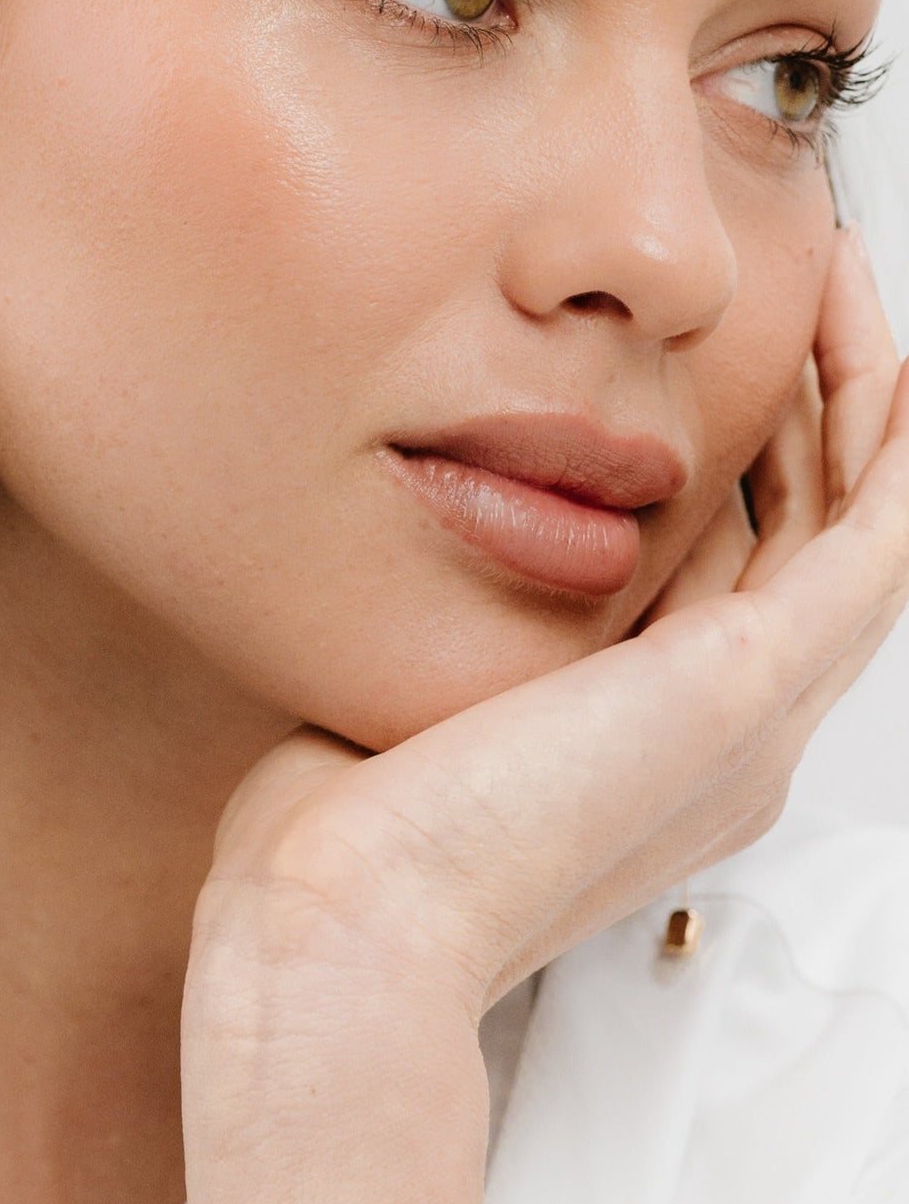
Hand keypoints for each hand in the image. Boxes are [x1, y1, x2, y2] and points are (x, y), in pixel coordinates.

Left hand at [180, 225, 908, 1203]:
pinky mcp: (753, 688)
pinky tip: (872, 354)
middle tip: (807, 294)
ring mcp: (753, 719)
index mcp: (651, 741)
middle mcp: (724, 736)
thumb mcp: (424, 683)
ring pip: (859, 528)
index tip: (719, 365)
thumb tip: (460, 527)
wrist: (351, 912)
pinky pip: (873, 539)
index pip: (735, 571)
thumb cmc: (349, 825)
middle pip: (810, 539)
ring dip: (863, 401)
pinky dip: (887, 441)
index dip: (749, 458)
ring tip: (836, 290)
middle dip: (817, 410)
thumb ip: (472, 613)